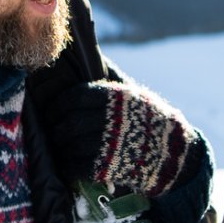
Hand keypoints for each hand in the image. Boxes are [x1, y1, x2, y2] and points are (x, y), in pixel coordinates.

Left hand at [47, 80, 199, 197]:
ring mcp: (110, 145)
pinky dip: (67, 164)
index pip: (77, 96)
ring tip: (56, 144)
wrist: (174, 153)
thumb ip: (110, 77)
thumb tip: (89, 54)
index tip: (52, 107)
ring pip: (71, 144)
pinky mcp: (109, 167)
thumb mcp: (134, 94)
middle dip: (56, 126)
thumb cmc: (148, 118)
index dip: (59, 102)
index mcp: (116, 99)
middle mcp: (112, 121)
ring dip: (59, 145)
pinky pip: (77, 166)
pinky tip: (65, 162)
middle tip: (50, 127)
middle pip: (71, 122)